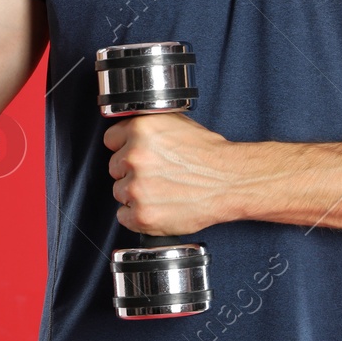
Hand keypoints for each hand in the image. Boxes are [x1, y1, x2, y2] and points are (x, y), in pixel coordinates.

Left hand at [102, 112, 233, 236]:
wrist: (230, 181)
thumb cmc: (210, 155)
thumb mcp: (177, 124)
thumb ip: (147, 128)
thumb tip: (128, 135)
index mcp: (140, 129)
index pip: (111, 140)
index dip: (125, 148)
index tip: (136, 156)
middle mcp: (134, 156)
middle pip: (114, 168)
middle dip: (132, 172)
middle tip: (157, 175)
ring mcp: (136, 187)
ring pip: (119, 192)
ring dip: (136, 194)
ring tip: (163, 191)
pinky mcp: (142, 214)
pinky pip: (123, 216)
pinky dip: (138, 215)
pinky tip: (159, 206)